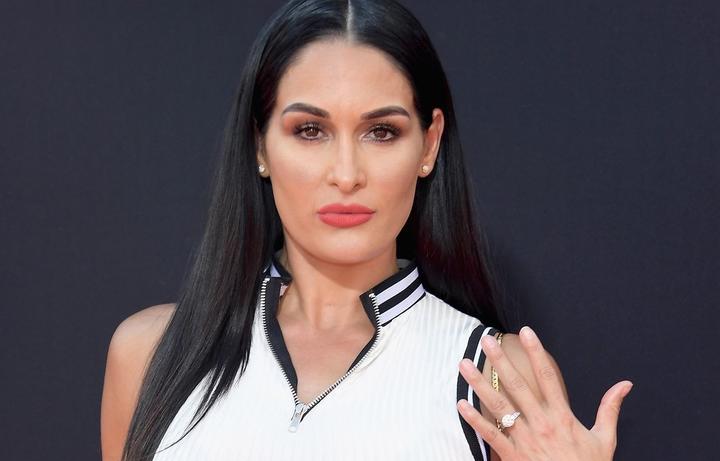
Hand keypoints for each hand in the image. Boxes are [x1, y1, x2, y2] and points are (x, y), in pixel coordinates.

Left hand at [457, 326, 632, 460]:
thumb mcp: (604, 439)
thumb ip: (609, 409)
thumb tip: (624, 384)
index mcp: (562, 417)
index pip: (548, 377)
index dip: (537, 352)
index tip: (526, 332)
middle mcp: (541, 425)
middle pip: (518, 386)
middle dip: (501, 361)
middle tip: (488, 341)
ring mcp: (524, 440)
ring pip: (498, 407)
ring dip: (479, 384)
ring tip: (464, 364)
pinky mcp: (512, 456)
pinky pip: (490, 435)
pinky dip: (475, 420)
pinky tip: (461, 404)